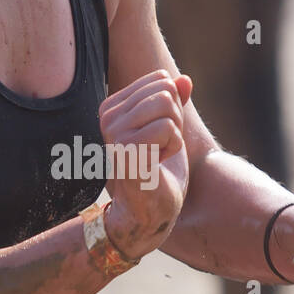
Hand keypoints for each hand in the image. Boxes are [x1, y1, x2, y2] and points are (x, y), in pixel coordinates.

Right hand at [99, 68, 192, 258]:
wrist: (147, 213)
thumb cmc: (157, 171)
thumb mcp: (170, 129)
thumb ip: (175, 102)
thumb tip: (185, 80)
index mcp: (112, 106)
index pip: (161, 80)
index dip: (172, 109)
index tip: (157, 136)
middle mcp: (108, 116)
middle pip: (165, 91)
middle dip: (175, 120)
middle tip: (160, 147)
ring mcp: (113, 132)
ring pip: (167, 106)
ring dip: (174, 135)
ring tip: (157, 156)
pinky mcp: (125, 149)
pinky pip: (168, 129)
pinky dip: (172, 149)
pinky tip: (156, 165)